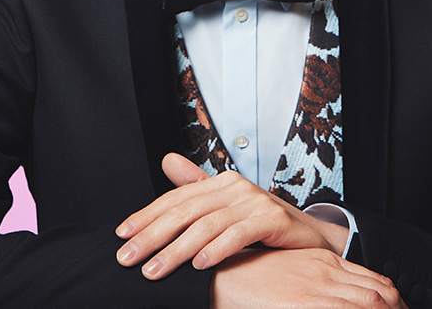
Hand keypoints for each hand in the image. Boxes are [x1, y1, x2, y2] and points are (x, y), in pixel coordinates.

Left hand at [115, 153, 349, 277]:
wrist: (309, 236)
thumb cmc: (262, 224)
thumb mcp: (227, 207)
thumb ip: (196, 187)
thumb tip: (166, 161)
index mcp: (220, 182)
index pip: (175, 198)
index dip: (147, 215)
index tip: (121, 236)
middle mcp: (235, 186)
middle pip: (185, 210)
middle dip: (153, 235)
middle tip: (128, 258)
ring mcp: (254, 200)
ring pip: (207, 225)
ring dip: (177, 250)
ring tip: (155, 270)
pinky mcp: (272, 218)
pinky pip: (239, 234)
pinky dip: (218, 249)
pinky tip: (199, 265)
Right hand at [211, 248, 407, 308]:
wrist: (220, 279)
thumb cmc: (251, 279)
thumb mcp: (290, 274)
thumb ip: (317, 284)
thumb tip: (342, 296)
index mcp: (324, 263)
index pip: (376, 282)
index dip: (397, 302)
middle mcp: (326, 273)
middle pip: (382, 294)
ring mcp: (318, 289)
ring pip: (371, 302)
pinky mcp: (305, 302)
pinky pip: (347, 307)